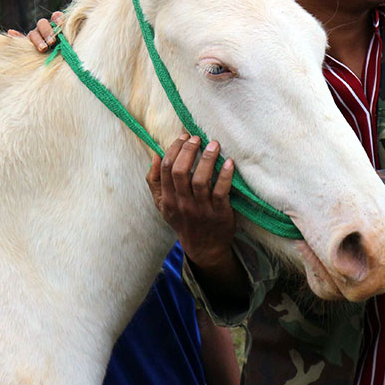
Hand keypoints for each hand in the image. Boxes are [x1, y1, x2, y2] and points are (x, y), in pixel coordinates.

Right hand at [6, 11, 64, 51]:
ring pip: (33, 33)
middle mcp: (45, 30)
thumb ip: (67, 38)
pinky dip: (15, 36)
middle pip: (42, 24)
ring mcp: (35, 36)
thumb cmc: (65, 54)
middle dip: (47, 32)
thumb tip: (63, 25)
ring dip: (38, 40)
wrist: (57, 64)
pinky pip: (19, 39)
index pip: (56, 18)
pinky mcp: (26, 44)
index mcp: (56, 27)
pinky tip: (11, 33)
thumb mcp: (68, 46)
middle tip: (52, 42)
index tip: (60, 22)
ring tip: (43, 48)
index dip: (57, 18)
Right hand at [146, 135, 236, 266]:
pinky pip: (220, 192)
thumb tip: (155, 155)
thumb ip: (155, 181)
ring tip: (214, 145)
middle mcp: (182, 204)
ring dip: (207, 160)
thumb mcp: (163, 205)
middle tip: (197, 138)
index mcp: (167, 199)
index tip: (184, 136)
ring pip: (200, 180)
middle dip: (188, 151)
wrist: (204, 248)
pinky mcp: (219, 213)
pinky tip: (229, 163)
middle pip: (180, 172)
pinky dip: (225, 176)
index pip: (166, 169)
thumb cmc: (183, 220)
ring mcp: (201, 209)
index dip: (174, 149)